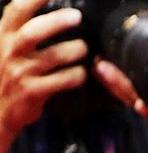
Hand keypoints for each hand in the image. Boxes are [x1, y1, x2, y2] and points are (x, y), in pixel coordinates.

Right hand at [0, 0, 88, 139]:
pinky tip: (81, 73)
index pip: (16, 11)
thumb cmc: (8, 72)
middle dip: (55, 22)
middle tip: (76, 16)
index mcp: (3, 35)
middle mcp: (10, 51)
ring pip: (51, 57)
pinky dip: (75, 75)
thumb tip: (42, 4)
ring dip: (72, 50)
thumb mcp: (7, 46)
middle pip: (32, 32)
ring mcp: (20, 72)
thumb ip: (21, 28)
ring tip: (83, 48)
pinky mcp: (32, 92)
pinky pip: (60, 81)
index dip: (32, 0)